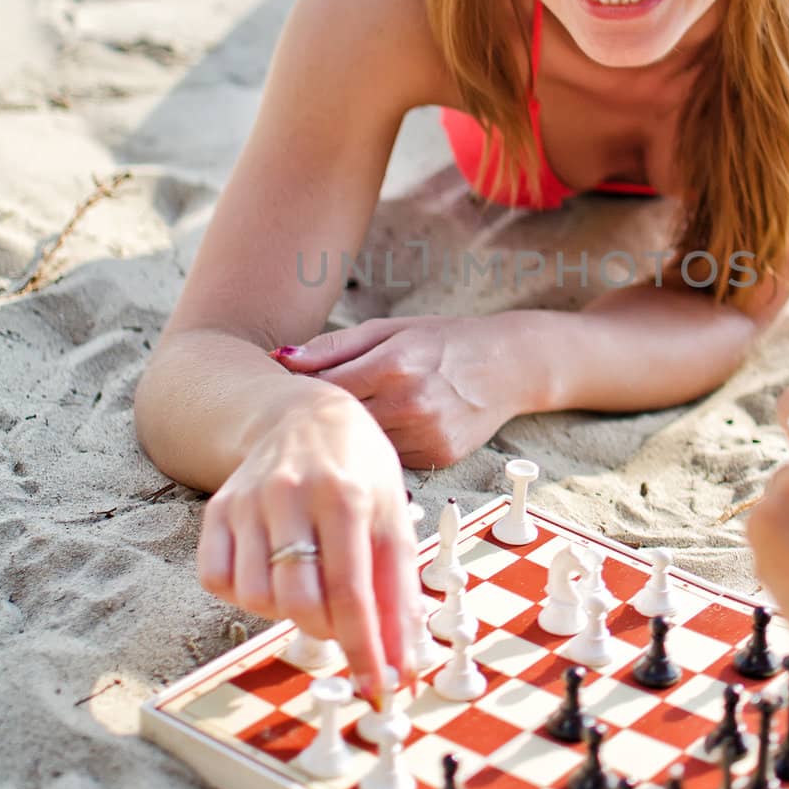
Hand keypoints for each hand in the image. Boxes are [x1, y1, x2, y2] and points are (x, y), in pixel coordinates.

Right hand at [196, 390, 422, 699]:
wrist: (304, 416)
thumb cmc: (358, 470)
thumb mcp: (393, 516)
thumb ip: (399, 591)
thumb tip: (403, 664)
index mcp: (345, 495)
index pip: (351, 592)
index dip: (364, 649)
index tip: (376, 689)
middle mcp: (290, 495)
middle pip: (298, 601)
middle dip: (327, 631)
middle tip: (342, 620)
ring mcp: (247, 502)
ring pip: (255, 598)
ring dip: (286, 611)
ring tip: (308, 585)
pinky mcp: (216, 510)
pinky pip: (218, 581)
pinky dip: (245, 594)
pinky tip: (272, 574)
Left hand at [269, 314, 528, 467]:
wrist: (508, 365)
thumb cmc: (444, 341)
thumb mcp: (390, 329)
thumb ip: (333, 346)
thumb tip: (279, 359)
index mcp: (394, 364)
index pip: (325, 387)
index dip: (302, 390)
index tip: (288, 389)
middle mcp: (411, 403)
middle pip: (340, 422)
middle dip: (322, 417)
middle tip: (307, 411)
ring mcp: (426, 435)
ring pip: (363, 446)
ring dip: (349, 437)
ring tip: (347, 419)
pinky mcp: (437, 458)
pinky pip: (390, 459)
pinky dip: (379, 448)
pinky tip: (382, 432)